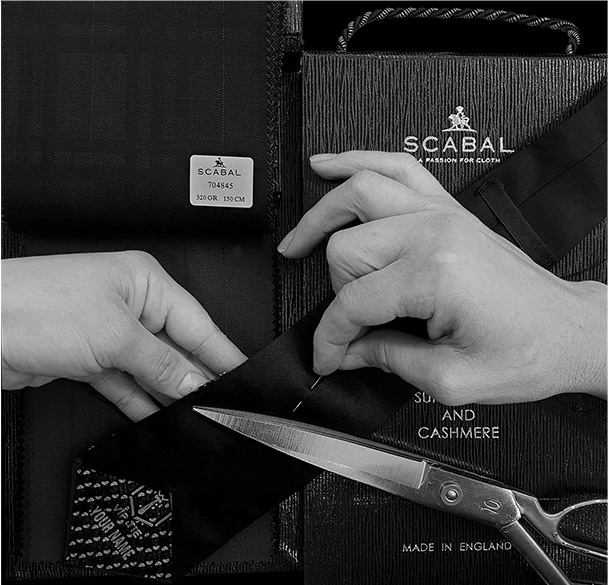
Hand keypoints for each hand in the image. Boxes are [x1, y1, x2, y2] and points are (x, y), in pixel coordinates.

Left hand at [2, 251, 246, 419]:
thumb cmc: (35, 305)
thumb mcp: (115, 336)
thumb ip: (162, 364)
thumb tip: (196, 383)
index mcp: (145, 283)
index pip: (197, 323)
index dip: (222, 352)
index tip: (243, 375)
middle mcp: (130, 306)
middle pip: (176, 348)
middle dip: (196, 376)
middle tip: (221, 404)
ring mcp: (109, 334)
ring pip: (153, 369)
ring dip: (170, 393)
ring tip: (196, 416)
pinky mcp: (89, 359)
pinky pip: (126, 384)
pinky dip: (141, 401)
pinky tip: (159, 416)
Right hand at [278, 151, 605, 404]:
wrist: (566, 329)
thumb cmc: (527, 350)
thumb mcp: (450, 378)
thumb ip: (386, 359)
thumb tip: (347, 350)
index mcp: (435, 275)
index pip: (352, 302)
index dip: (332, 337)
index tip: (328, 356)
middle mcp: (435, 233)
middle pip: (346, 248)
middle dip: (335, 292)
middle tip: (345, 322)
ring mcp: (440, 213)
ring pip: (358, 192)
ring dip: (321, 216)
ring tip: (298, 239)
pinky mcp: (446, 208)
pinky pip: (395, 166)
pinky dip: (356, 162)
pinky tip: (330, 166)